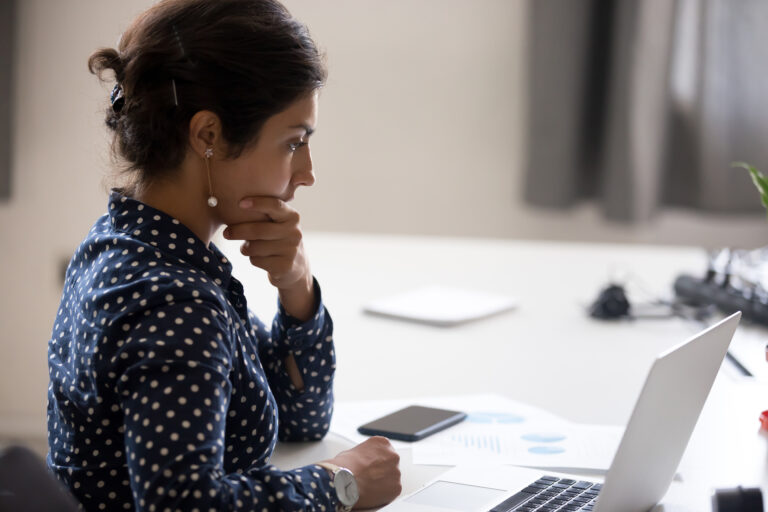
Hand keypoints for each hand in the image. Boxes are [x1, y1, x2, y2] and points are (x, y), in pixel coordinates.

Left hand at [223, 197, 314, 318]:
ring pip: (254, 247)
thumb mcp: (278, 223)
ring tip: (250, 247)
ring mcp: (291, 250)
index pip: (275, 206)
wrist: (296, 266)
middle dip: (238, 231)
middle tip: (226, 233)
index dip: (257, 203)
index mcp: (292, 217)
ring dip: (246, 248)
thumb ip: (264, 215)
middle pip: (258, 230)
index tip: (240, 203)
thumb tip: (233, 209)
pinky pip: (256, 260)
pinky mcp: (284, 266)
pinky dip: (253, 259)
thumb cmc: (279, 238)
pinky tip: (261, 259)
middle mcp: (294, 232)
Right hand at [324, 436, 401, 508]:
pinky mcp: (397, 487)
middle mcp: (393, 456)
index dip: (375, 461)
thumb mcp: (352, 452)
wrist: (344, 481)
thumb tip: (360, 462)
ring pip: (392, 478)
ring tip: (369, 487)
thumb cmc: (344, 466)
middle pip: (390, 464)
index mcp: (382, 443)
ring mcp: (396, 472)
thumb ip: (363, 455)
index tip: (370, 467)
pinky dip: (384, 494)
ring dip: (383, 483)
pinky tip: (372, 494)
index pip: (384, 452)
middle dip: (382, 471)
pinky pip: (392, 491)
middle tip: (369, 478)